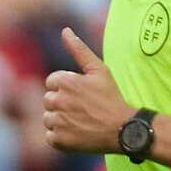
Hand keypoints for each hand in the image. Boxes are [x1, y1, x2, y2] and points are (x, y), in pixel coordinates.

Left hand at [42, 26, 133, 154]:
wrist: (123, 129)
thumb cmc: (111, 97)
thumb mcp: (99, 70)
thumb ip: (79, 50)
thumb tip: (65, 30)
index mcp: (64, 81)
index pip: (52, 82)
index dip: (67, 89)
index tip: (82, 95)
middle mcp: (57, 100)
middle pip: (48, 100)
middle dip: (62, 104)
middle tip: (83, 109)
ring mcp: (57, 121)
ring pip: (48, 118)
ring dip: (60, 120)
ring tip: (81, 122)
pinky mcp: (58, 140)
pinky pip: (50, 136)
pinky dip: (61, 137)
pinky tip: (77, 134)